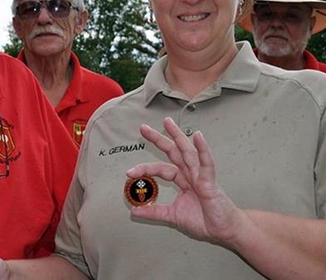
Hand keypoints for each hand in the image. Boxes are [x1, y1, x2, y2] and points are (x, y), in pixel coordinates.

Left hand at [127, 117, 245, 247]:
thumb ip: (154, 212)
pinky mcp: (210, 182)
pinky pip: (206, 164)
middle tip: (143, 128)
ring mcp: (201, 176)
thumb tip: (134, 211)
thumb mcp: (173, 216)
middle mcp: (191, 175)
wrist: (225, 231)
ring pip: (188, 152)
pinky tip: (198, 137)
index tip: (129, 172)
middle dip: (159, 139)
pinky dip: (203, 150)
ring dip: (178, 136)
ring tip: (168, 123)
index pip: (161, 168)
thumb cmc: (205, 221)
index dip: (145, 168)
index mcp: (183, 180)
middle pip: (173, 152)